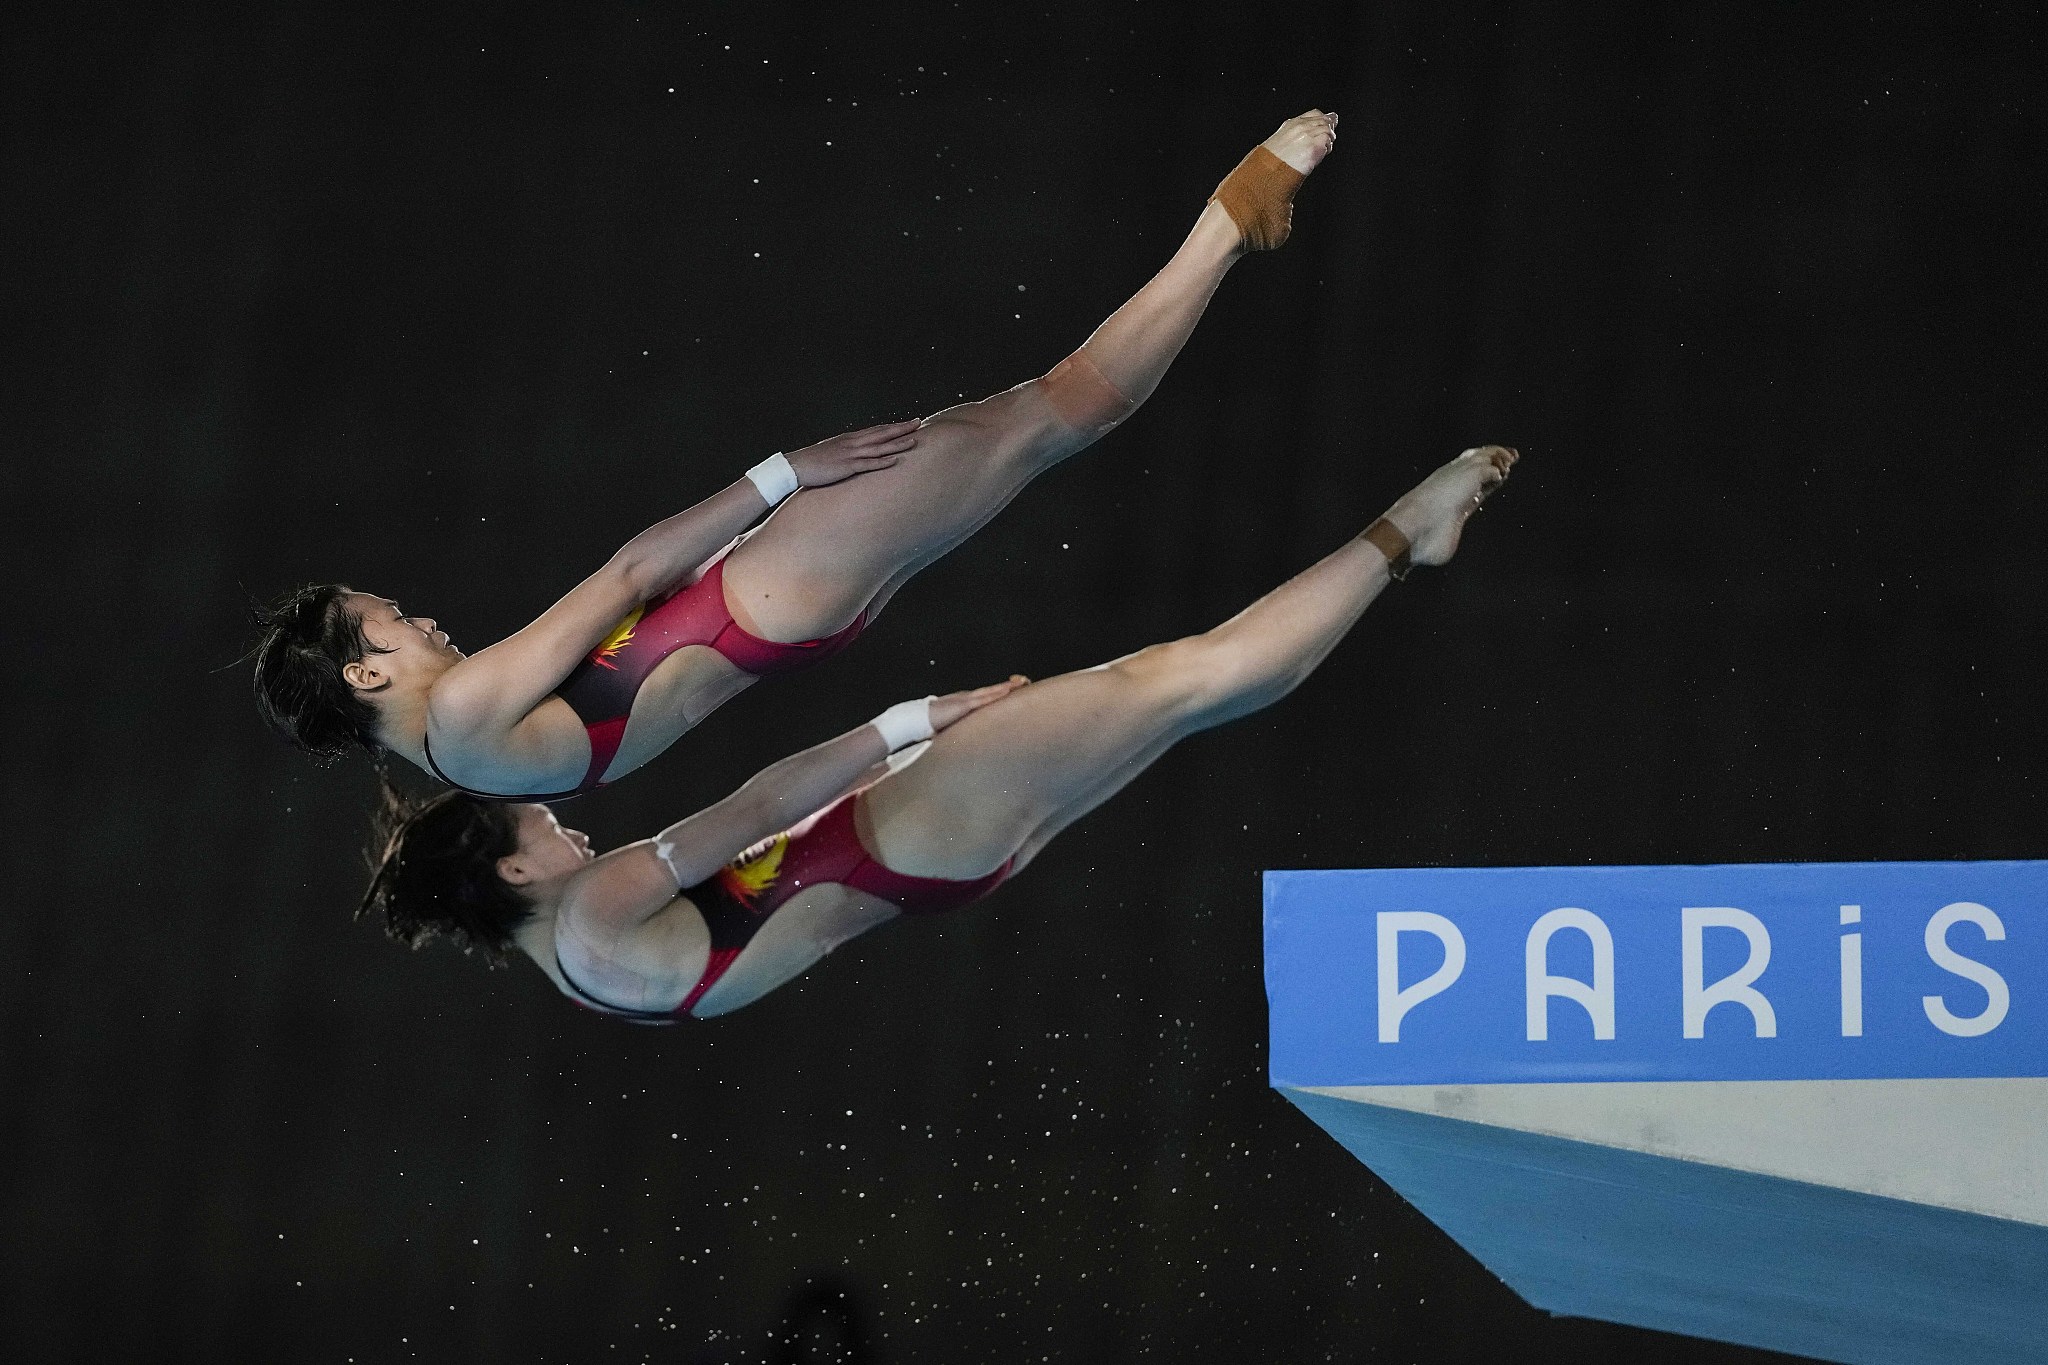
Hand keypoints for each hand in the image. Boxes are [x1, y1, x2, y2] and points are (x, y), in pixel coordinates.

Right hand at [784, 420, 920, 487]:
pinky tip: (895, 460)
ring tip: (913, 440)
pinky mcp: (846, 466)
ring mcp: (850, 454)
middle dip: (901, 428)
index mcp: (850, 439)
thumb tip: (857, 455)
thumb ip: (846, 452)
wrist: (795, 466)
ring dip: (897, 443)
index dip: (893, 426)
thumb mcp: (832, 452)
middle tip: (918, 423)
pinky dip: (882, 462)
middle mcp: (852, 443)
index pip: (876, 430)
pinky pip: (868, 464)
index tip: (908, 423)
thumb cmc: (812, 462)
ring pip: (879, 447)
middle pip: (881, 433)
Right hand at [928, 675, 1029, 731]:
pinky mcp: (964, 704)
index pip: (986, 697)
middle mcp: (968, 698)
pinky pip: (983, 698)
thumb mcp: (951, 729)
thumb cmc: (931, 725)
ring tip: (1021, 683)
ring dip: (1006, 687)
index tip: (1012, 691)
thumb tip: (965, 743)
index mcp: (965, 704)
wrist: (918, 720)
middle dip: (1008, 687)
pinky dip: (996, 693)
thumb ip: (960, 732)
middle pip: (992, 691)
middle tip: (1023, 682)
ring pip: (991, 691)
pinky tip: (1007, 690)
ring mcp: (966, 700)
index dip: (999, 693)